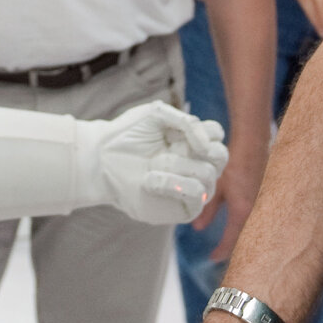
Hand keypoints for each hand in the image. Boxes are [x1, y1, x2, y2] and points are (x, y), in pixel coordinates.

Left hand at [82, 102, 227, 224]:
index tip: (177, 129)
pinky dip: (174, 184)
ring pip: (209, 174)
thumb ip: (187, 122)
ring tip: (153, 164)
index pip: (217, 135)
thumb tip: (206, 145)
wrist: (101, 159)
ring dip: (179, 165)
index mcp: (191, 141)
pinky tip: (151, 179)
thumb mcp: (157, 114)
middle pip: (221, 156)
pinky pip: (196, 196)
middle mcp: (194, 163)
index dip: (206, 130)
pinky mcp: (182, 208)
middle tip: (174, 145)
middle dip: (202, 149)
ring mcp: (190, 186)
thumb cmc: (127, 135)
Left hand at [190, 142, 265, 259]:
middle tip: (222, 256)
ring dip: (243, 240)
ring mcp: (266, 208)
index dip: (221, 252)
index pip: (231, 240)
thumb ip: (207, 209)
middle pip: (246, 241)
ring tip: (231, 245)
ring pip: (254, 233)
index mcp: (242, 211)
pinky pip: (260, 223)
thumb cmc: (233, 163)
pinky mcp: (269, 202)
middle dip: (235, 251)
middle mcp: (257, 213)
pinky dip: (251, 229)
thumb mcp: (215, 187)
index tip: (211, 258)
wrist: (252, 145)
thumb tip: (197, 228)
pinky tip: (244, 229)